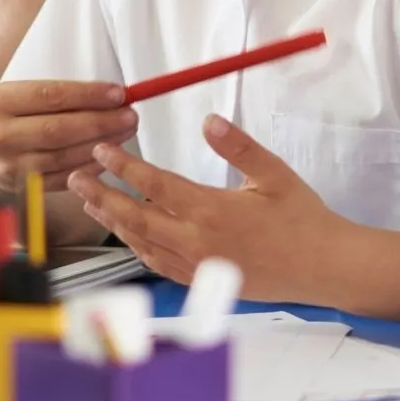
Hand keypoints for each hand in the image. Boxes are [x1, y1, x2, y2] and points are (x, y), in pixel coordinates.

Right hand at [0, 80, 137, 209]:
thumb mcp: (15, 96)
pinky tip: (108, 156)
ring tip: (126, 133)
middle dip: (102, 122)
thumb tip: (110, 94)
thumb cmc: (2, 119)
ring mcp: (10, 167)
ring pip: (65, 156)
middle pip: (61, 129)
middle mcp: (1, 136)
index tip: (119, 93)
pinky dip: (89, 167)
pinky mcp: (21, 190)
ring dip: (102, 145)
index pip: (53, 96)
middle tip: (131, 115)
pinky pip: (63, 178)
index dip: (90, 95)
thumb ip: (57, 95)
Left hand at [68, 115, 351, 302]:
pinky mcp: (202, 281)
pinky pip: (158, 264)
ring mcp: (197, 266)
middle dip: (102, 195)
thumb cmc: (302, 219)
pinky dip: (137, 246)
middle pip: (135, 217)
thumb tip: (208, 120)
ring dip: (113, 221)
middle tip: (77, 177)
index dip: (124, 166)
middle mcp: (196, 242)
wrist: (323, 268)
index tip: (102, 150)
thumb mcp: (274, 174)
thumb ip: (238, 147)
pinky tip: (129, 234)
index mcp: (212, 212)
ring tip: (93, 201)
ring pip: (141, 243)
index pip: (154, 185)